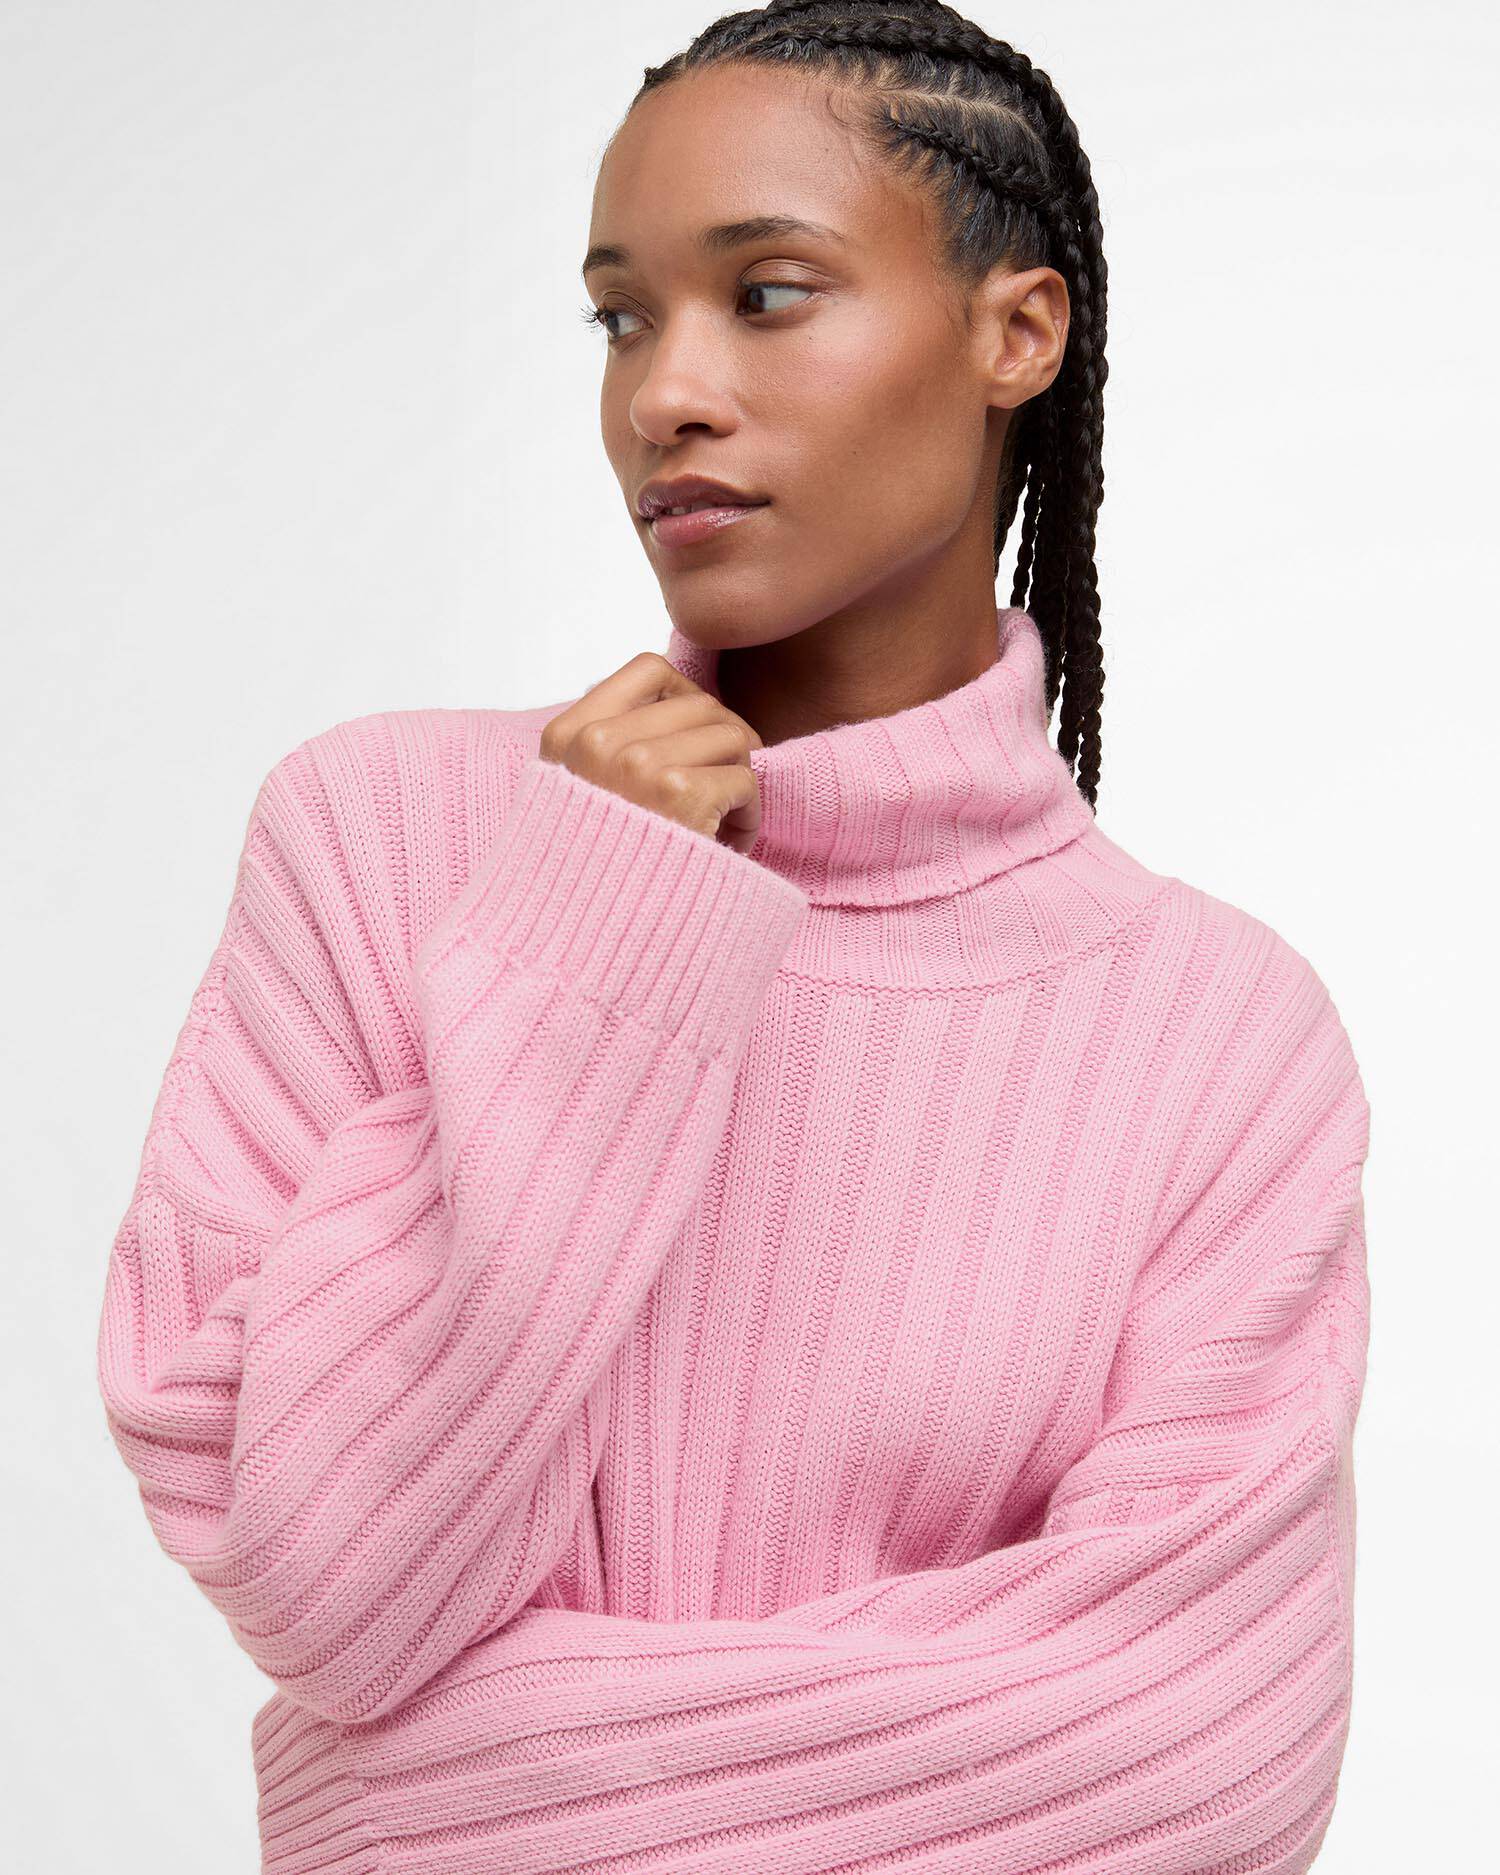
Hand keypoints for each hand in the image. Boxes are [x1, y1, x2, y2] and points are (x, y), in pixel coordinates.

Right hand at [538, 652, 767, 855]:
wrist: (583, 943)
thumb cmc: (592, 875)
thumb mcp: (572, 796)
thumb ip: (606, 749)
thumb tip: (677, 708)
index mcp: (567, 736)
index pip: (650, 669)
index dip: (690, 698)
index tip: (694, 741)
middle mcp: (598, 743)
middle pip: (703, 705)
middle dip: (724, 747)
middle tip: (723, 791)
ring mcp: (638, 766)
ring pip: (732, 737)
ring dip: (741, 780)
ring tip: (726, 821)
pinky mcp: (680, 796)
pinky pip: (746, 778)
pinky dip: (751, 812)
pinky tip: (732, 842)